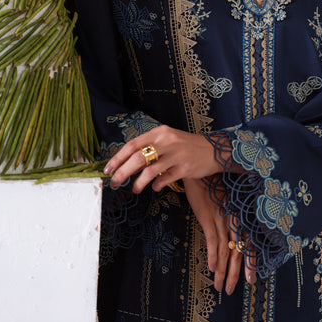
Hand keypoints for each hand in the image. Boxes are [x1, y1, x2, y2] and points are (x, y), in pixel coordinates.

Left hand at [104, 125, 220, 192]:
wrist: (213, 150)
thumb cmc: (186, 146)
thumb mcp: (168, 140)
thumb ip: (150, 147)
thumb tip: (127, 161)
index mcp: (159, 132)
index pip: (133, 144)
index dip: (118, 158)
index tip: (108, 169)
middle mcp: (167, 142)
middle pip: (138, 157)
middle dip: (122, 172)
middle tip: (114, 182)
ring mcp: (176, 155)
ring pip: (150, 170)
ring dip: (138, 182)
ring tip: (135, 189)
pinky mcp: (185, 168)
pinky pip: (164, 179)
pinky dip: (156, 185)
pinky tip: (155, 187)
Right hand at [184, 178, 249, 292]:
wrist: (200, 173)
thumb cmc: (212, 189)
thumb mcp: (225, 205)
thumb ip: (228, 221)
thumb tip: (230, 238)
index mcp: (238, 219)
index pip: (248, 245)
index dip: (250, 264)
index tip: (251, 280)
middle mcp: (233, 221)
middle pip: (238, 252)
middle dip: (236, 273)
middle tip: (232, 290)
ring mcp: (221, 219)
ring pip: (225, 250)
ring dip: (222, 271)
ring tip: (220, 286)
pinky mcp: (208, 217)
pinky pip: (212, 240)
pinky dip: (213, 256)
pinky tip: (212, 268)